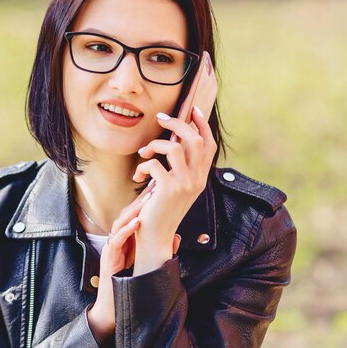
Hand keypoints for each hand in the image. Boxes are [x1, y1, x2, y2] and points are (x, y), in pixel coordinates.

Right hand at [86, 186, 180, 345]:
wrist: (115, 305)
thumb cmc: (130, 284)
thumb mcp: (147, 263)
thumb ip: (159, 250)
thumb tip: (176, 238)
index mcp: (127, 238)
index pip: (135, 215)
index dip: (147, 203)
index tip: (159, 190)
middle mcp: (118, 239)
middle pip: (127, 214)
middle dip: (141, 201)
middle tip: (154, 187)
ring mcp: (112, 247)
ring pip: (120, 222)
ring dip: (134, 211)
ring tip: (147, 201)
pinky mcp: (108, 256)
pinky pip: (115, 239)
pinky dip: (126, 229)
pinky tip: (137, 222)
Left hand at [132, 105, 216, 274]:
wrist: (156, 237)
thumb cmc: (160, 210)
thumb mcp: (174, 186)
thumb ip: (177, 167)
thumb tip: (173, 141)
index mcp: (201, 177)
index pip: (209, 145)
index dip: (202, 125)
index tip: (192, 110)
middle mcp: (197, 179)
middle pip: (195, 139)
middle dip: (177, 123)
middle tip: (160, 118)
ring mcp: (185, 185)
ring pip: (176, 147)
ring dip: (155, 145)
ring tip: (143, 154)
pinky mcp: (169, 190)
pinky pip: (155, 164)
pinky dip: (143, 166)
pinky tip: (137, 177)